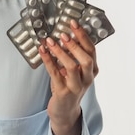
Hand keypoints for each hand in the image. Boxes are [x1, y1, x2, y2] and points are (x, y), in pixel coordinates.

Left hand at [39, 19, 98, 134]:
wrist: (65, 111)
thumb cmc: (69, 86)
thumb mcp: (76, 71)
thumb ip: (74, 56)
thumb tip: (64, 35)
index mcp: (92, 70)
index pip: (92, 50)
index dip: (83, 36)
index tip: (73, 23)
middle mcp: (87, 78)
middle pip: (86, 59)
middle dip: (75, 45)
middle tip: (63, 34)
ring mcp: (76, 86)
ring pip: (71, 67)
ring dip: (60, 52)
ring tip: (50, 41)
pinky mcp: (63, 92)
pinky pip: (55, 74)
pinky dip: (48, 60)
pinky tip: (42, 51)